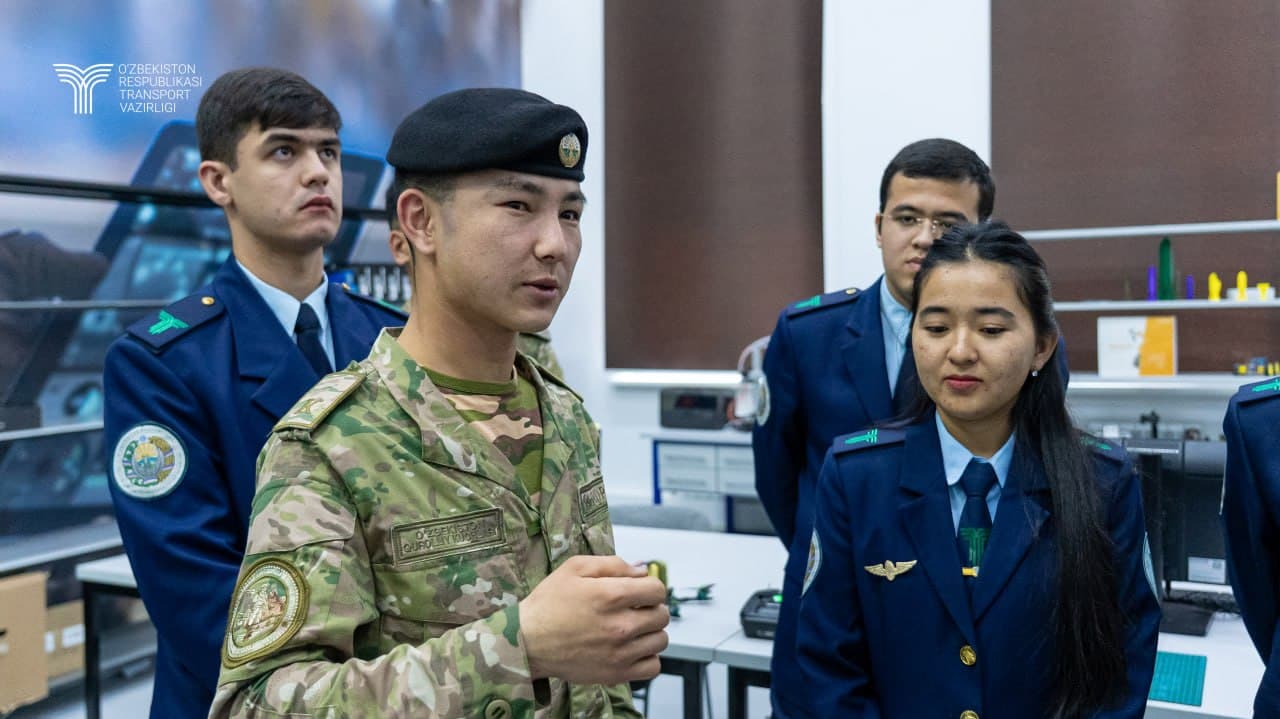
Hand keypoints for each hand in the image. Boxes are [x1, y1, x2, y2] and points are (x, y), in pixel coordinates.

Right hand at [519, 555, 669, 683]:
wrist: (527, 642)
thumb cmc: (549, 603)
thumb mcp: (575, 568)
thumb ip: (612, 564)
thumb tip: (641, 570)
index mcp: (611, 595)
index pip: (657, 589)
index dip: (651, 586)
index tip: (640, 591)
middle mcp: (620, 625)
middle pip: (661, 615)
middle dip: (651, 608)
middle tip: (634, 609)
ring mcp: (620, 652)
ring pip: (660, 640)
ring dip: (651, 632)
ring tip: (633, 629)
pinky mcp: (616, 673)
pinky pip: (652, 666)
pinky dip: (648, 657)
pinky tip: (633, 649)